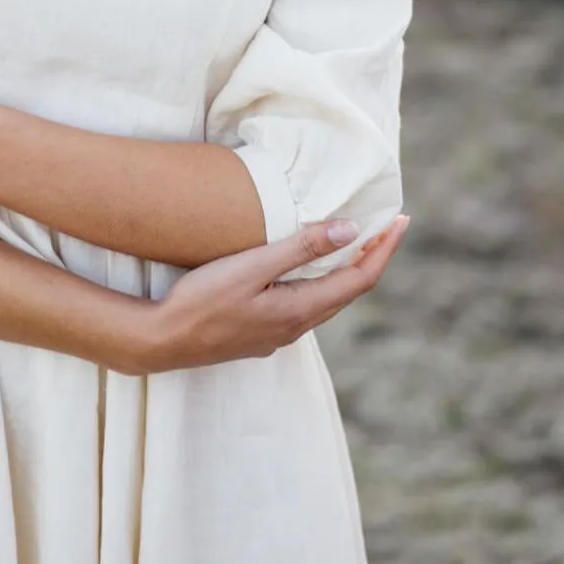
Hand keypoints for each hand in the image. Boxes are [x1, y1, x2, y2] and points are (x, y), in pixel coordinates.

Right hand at [136, 215, 409, 372]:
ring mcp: (277, 334)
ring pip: (325, 300)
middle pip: (347, 291)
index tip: (400, 222)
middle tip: (385, 227)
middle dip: (370, 258)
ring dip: (345, 271)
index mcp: (300, 310)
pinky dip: (319, 281)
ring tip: (355, 243)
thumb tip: (350, 230)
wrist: (163, 340)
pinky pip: (303, 306)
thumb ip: (299, 248)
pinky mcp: (259, 333)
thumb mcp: (251, 267)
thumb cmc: (203, 300)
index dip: (383, 249)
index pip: (359, 279)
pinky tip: (307, 270)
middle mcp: (296, 327)